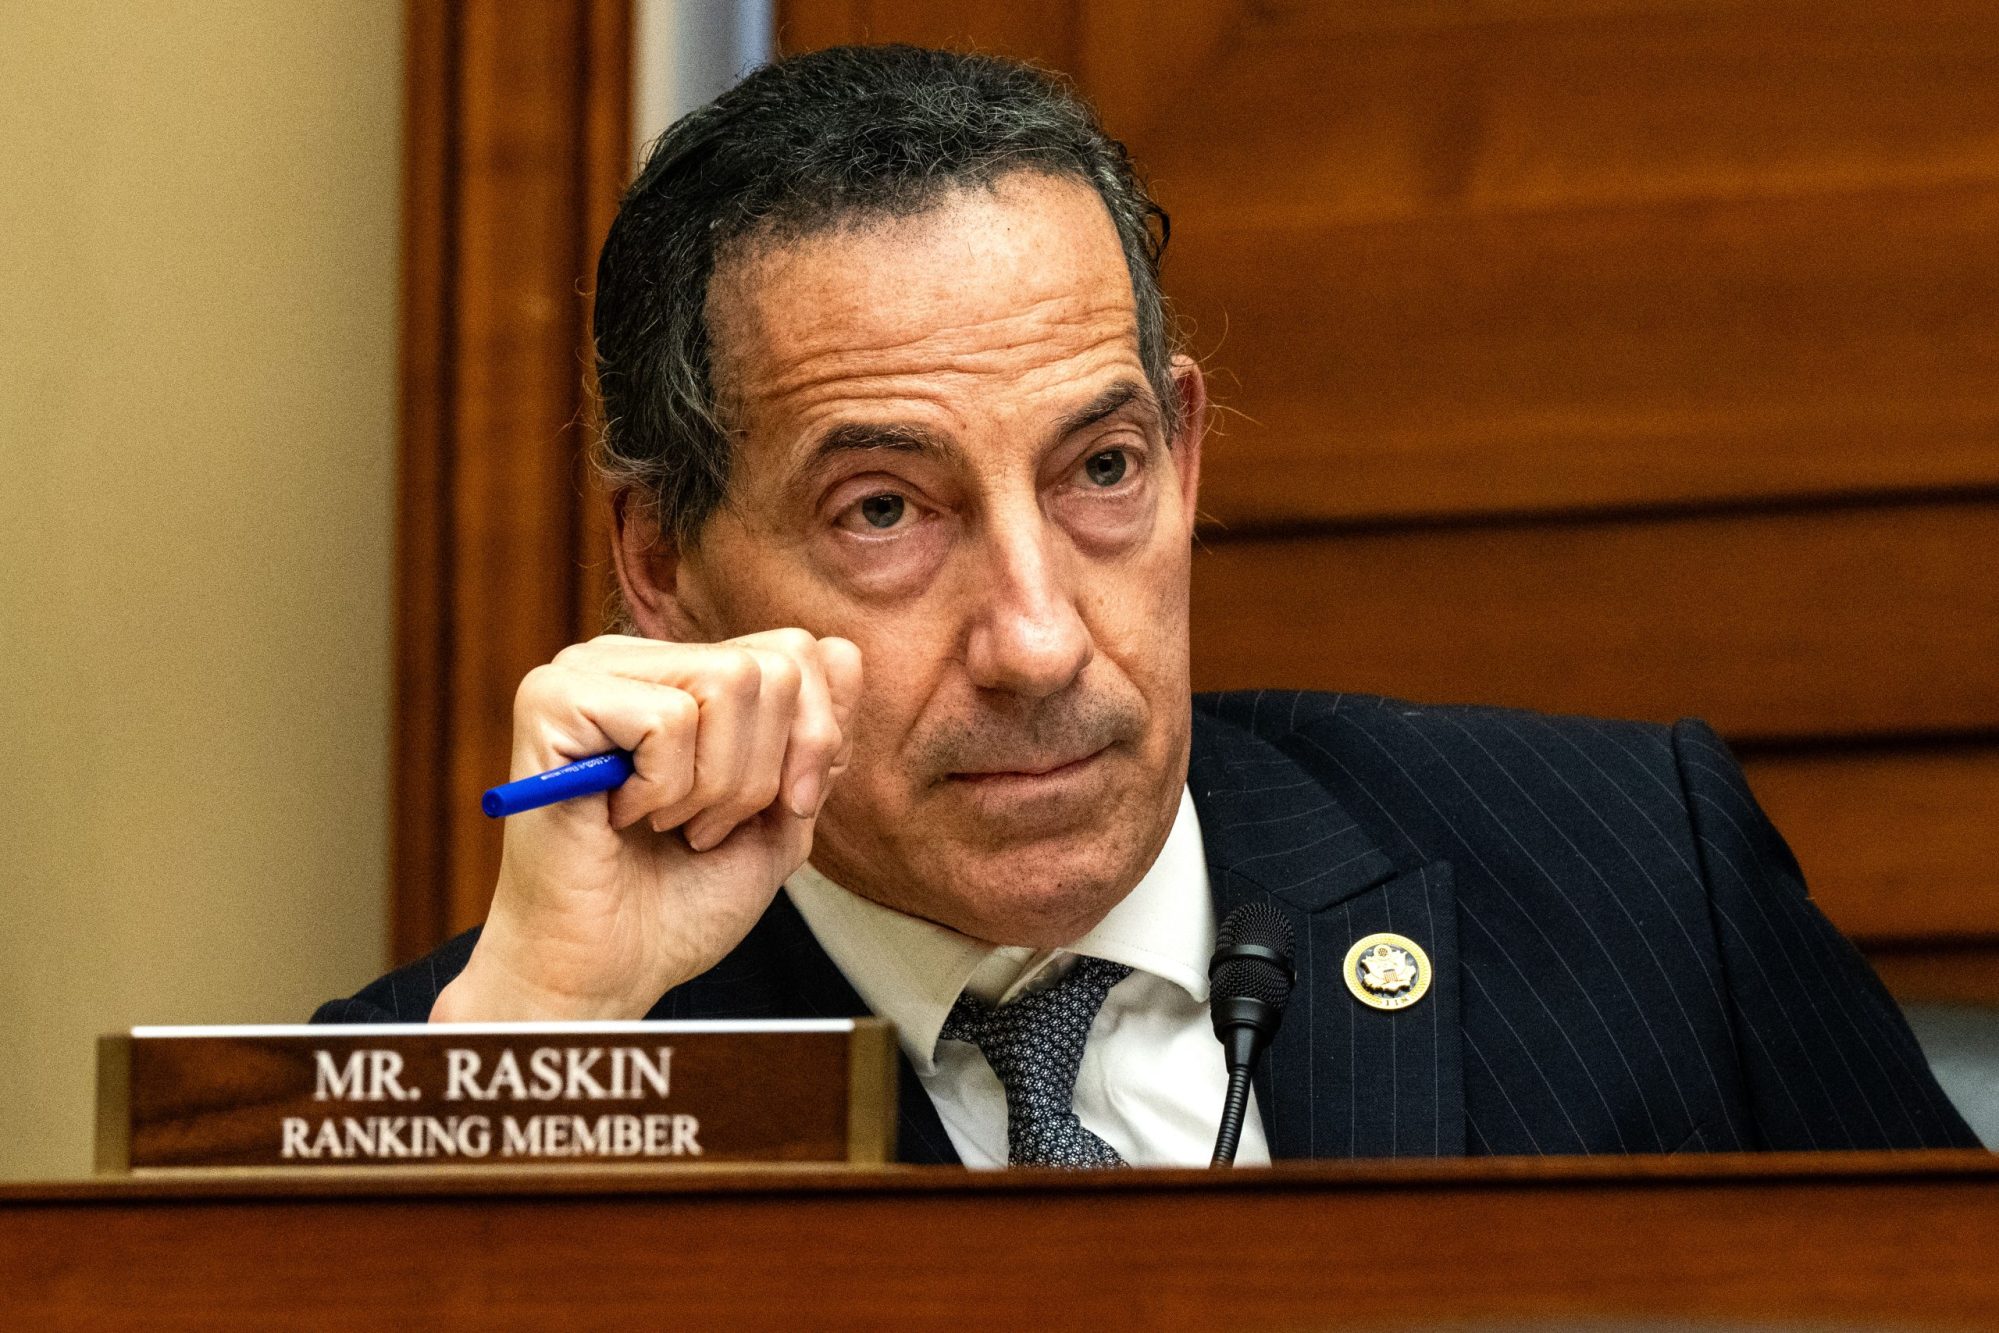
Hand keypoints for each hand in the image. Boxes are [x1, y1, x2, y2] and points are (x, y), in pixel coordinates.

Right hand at [431, 629, 862, 1020]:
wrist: (606, 971)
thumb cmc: (681, 901)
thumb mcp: (782, 813)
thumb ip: (816, 737)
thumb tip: (842, 651)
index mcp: (682, 671)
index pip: (799, 650)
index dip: (812, 741)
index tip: (780, 810)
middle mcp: (632, 656)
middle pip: (772, 666)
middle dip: (761, 773)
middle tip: (704, 826)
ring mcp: (585, 670)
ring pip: (730, 682)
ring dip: (713, 785)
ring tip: (665, 823)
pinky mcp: (551, 700)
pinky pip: (668, 719)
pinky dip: (663, 791)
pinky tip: (621, 816)